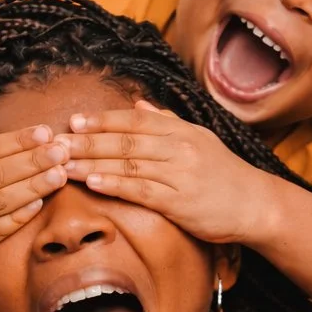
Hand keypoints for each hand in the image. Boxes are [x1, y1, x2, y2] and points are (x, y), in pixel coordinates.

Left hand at [60, 101, 274, 244]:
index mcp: (181, 131)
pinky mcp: (179, 202)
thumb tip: (140, 106)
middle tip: (56, 142)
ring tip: (63, 164)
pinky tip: (91, 183)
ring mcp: (179, 174)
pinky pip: (140, 190)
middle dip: (87, 141)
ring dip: (91, 163)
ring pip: (127, 164)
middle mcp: (179, 148)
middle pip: (125, 141)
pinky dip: (114, 185)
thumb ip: (168, 123)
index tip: (75, 121)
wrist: (256, 205)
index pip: (134, 121)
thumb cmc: (224, 176)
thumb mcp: (200, 141)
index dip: (103, 120)